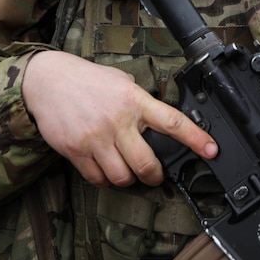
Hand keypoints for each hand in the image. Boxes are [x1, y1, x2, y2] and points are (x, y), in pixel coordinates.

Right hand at [22, 50, 217, 187]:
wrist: (48, 80)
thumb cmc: (88, 80)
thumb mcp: (121, 81)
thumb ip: (139, 102)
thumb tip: (158, 123)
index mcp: (134, 99)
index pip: (172, 121)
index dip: (195, 138)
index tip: (212, 150)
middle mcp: (117, 120)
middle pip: (146, 164)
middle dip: (155, 176)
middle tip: (155, 175)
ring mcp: (96, 138)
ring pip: (122, 177)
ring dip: (128, 178)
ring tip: (125, 168)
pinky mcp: (76, 151)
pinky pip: (98, 179)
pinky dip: (105, 179)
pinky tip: (104, 166)